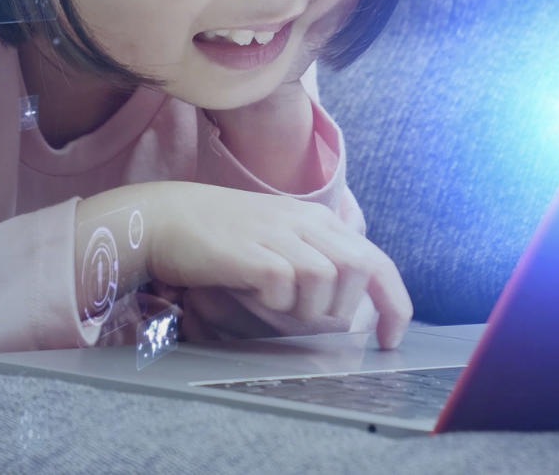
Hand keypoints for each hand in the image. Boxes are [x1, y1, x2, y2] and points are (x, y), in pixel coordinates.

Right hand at [138, 181, 411, 348]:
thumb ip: (313, 258)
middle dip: (347, 307)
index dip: (394, 303)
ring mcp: (278, 235)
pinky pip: (286, 287)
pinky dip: (277, 303)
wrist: (164, 218)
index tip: (391, 338)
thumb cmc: (220, 237)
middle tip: (313, 320)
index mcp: (317, 219)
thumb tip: (347, 304)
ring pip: (328, 280)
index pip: (376, 260)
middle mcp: (304, 222)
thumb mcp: (277, 238)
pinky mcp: (253, 253)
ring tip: (276, 305)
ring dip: (308, 307)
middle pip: (360, 269)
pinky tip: (254, 295)